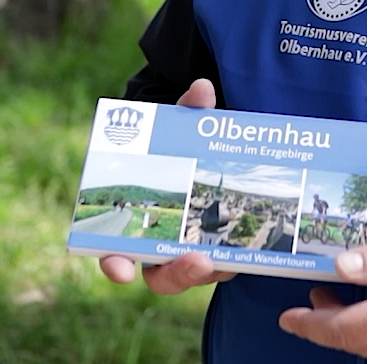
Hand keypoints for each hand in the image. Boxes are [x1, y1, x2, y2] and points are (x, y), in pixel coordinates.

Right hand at [97, 79, 235, 293]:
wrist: (204, 151)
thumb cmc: (179, 142)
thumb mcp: (181, 126)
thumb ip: (188, 110)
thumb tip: (203, 89)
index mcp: (135, 218)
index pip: (115, 253)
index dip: (115, 264)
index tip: (122, 271)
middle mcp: (159, 243)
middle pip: (161, 277)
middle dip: (178, 274)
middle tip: (199, 261)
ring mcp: (189, 251)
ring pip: (196, 275)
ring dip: (211, 270)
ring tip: (229, 259)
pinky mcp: (218, 251)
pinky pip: (224, 265)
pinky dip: (234, 260)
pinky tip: (251, 253)